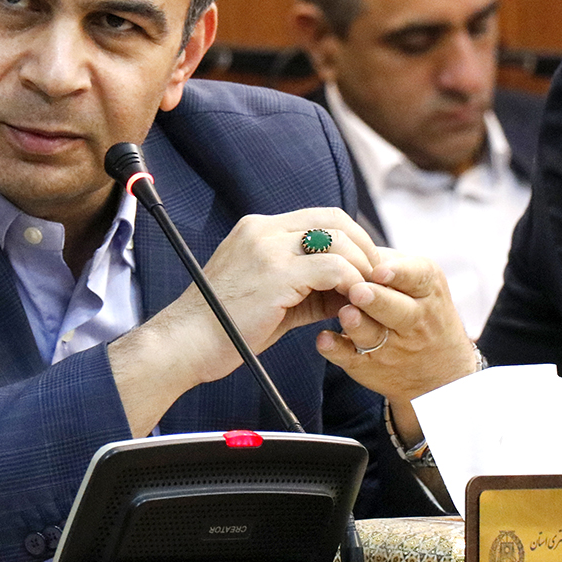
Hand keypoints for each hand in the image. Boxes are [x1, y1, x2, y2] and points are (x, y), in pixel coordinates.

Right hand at [109, 208, 383, 434]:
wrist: (184, 343)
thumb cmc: (222, 327)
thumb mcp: (268, 295)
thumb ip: (306, 286)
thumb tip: (350, 290)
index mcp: (256, 230)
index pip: (318, 217)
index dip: (349, 239)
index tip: (364, 267)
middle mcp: (262, 230)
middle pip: (334, 219)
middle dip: (364, 247)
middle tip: (377, 277)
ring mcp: (268, 249)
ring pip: (338, 241)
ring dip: (362, 267)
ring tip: (367, 295)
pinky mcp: (277, 274)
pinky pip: (334, 269)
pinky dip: (352, 284)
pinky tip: (352, 304)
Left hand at [315, 248, 475, 402]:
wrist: (440, 370)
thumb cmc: (420, 309)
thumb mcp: (418, 282)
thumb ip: (387, 261)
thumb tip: (346, 240)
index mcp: (427, 289)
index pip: (417, 278)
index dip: (398, 273)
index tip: (380, 270)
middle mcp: (414, 319)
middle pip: (397, 309)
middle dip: (377, 299)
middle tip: (358, 290)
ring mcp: (391, 345)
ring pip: (373, 335)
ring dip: (357, 324)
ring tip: (345, 313)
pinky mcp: (368, 365)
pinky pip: (351, 357)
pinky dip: (336, 349)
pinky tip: (324, 339)